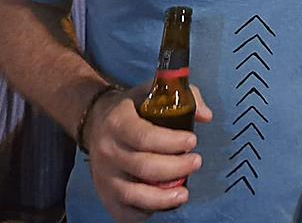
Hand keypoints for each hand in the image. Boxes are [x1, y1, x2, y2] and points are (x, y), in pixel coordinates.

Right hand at [85, 83, 212, 221]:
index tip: (192, 141)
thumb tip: (205, 115)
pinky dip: (146, 212)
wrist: (95, 122)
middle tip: (196, 162)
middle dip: (176, 168)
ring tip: (184, 193)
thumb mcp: (152, 91)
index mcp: (118, 123)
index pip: (145, 137)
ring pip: (133, 195)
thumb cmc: (132, 109)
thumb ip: (183, 96)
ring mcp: (104, 176)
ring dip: (163, 198)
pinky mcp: (105, 196)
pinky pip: (126, 213)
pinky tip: (163, 202)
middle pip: (144, 167)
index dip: (172, 142)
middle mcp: (108, 151)